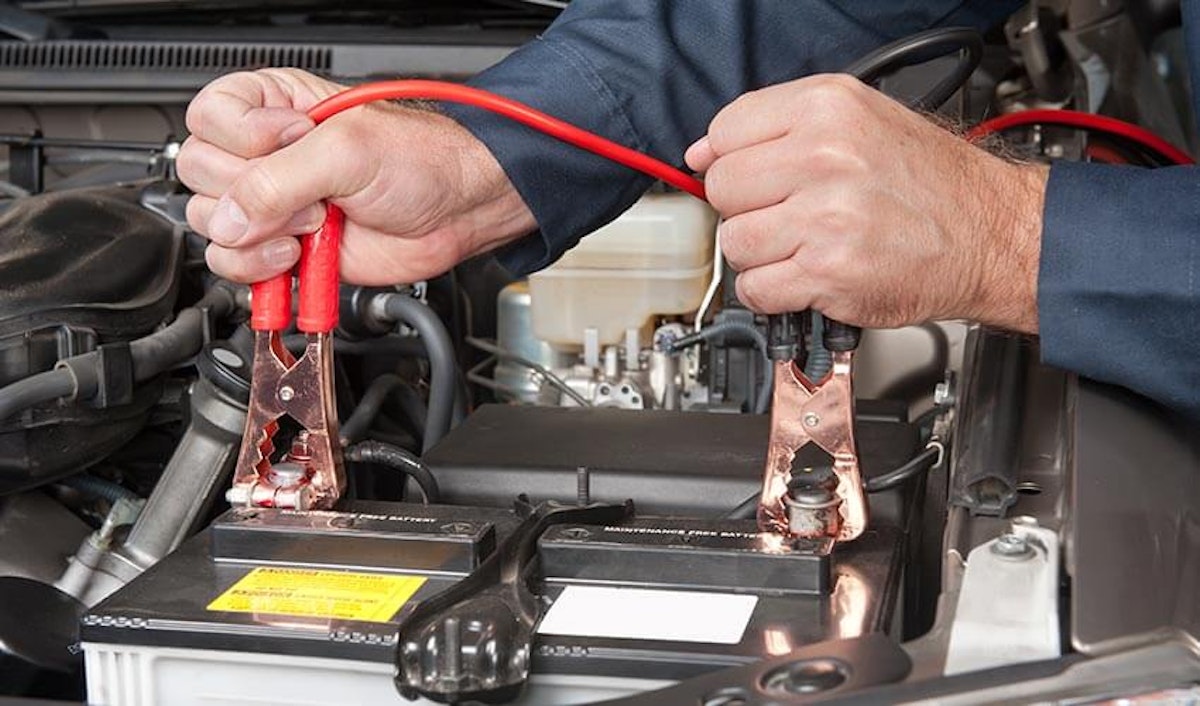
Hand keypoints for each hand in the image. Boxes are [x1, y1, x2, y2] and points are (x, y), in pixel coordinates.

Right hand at [178, 68, 535, 284]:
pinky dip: (259, 269)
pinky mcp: (284, 247)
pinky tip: (297, 257)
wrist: (456, 210)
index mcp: (273, 108)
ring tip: (311, 227)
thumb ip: (277, 182)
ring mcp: (273, 204)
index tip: (291, 143)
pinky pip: (236, 264)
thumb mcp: (346, 153)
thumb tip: (228, 219)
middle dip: (253, 194)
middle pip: (201, 177)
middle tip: (311, 195)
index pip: (208, 118)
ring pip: (213, 226)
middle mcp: (265, 155)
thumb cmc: (420, 161)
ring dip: (257, 236)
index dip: (242, 138)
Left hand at [685, 74, 1046, 332]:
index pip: (724, 132)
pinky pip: (755, 288)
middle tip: (786, 213)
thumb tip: (702, 152)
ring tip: (800, 245)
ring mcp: (824, 219)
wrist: (989, 234)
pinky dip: (772, 292)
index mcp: (827, 109)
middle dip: (747, 208)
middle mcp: (824, 159)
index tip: (752, 177)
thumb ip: (777, 126)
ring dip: (759, 254)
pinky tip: (805, 275)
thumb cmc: (930, 181)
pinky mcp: (827, 274)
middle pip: (723, 189)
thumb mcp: (859, 119)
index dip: (732, 160)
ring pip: (734, 243)